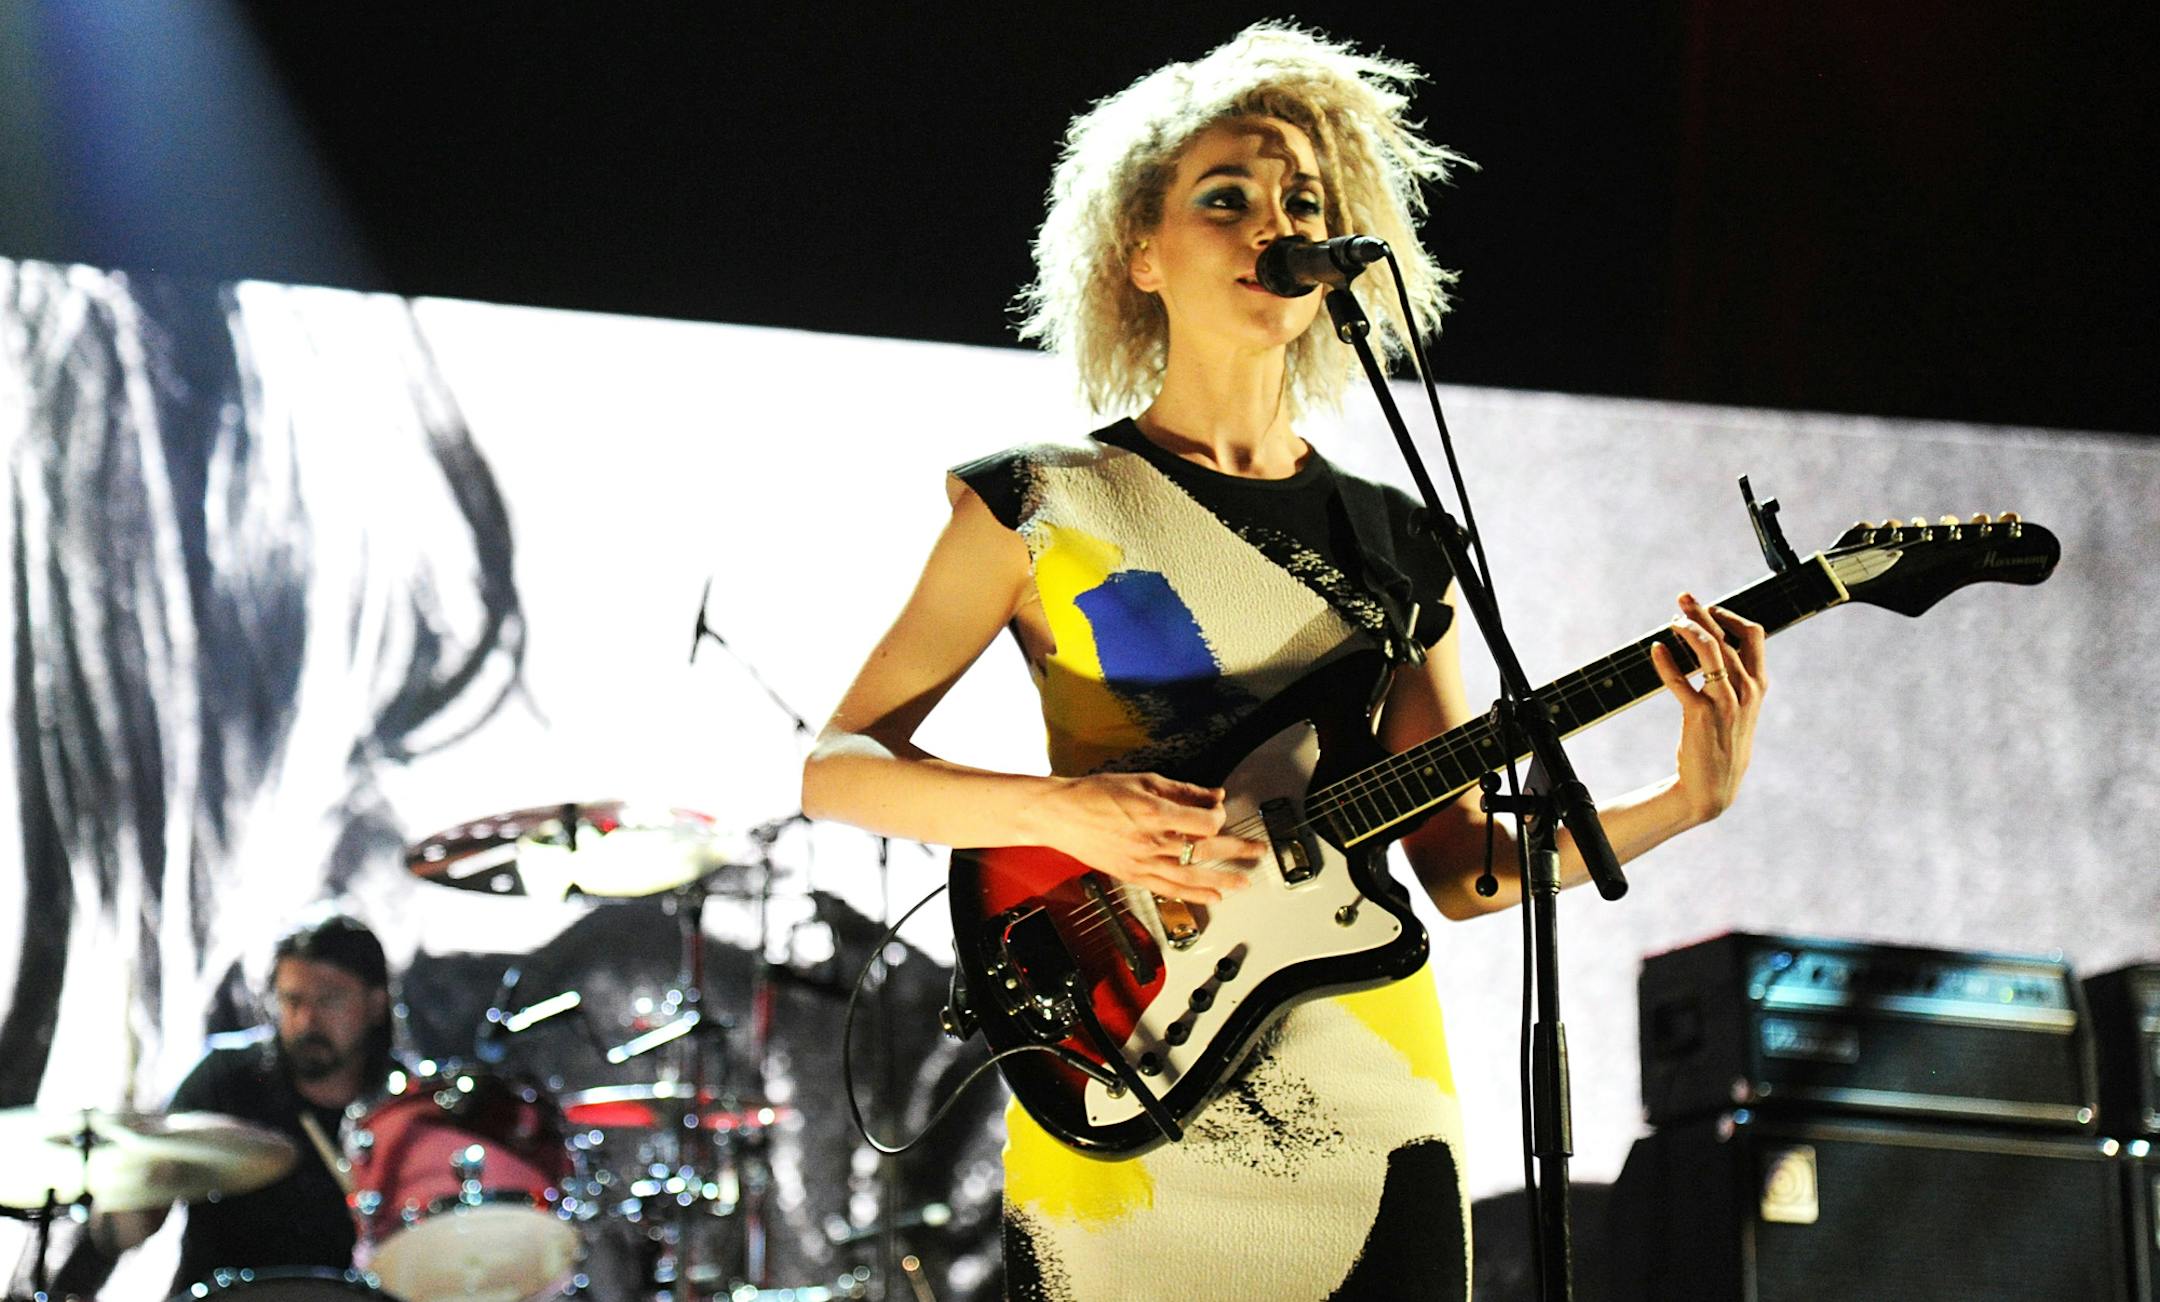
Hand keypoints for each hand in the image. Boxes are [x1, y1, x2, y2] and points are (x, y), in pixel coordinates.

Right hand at [1031, 773, 1263, 902]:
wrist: (1061, 814)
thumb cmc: (1096, 794)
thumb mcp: (1143, 781)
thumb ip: (1183, 790)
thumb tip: (1213, 794)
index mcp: (1155, 813)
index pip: (1204, 822)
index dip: (1218, 816)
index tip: (1218, 810)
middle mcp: (1152, 842)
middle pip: (1205, 850)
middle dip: (1236, 850)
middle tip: (1257, 851)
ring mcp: (1143, 862)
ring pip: (1191, 875)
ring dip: (1222, 880)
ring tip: (1244, 882)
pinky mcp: (1134, 876)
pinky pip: (1170, 890)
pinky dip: (1194, 895)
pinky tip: (1212, 897)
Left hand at [1648, 592, 1767, 823]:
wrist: (1713, 786)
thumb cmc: (1723, 743)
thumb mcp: (1739, 709)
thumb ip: (1735, 680)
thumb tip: (1715, 647)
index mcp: (1758, 686)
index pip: (1754, 635)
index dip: (1731, 616)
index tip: (1710, 608)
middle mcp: (1747, 691)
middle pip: (1726, 637)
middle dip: (1702, 613)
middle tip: (1683, 598)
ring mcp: (1725, 702)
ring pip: (1708, 651)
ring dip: (1687, 630)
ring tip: (1670, 622)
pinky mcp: (1700, 715)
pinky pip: (1680, 681)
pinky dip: (1665, 662)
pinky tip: (1655, 650)